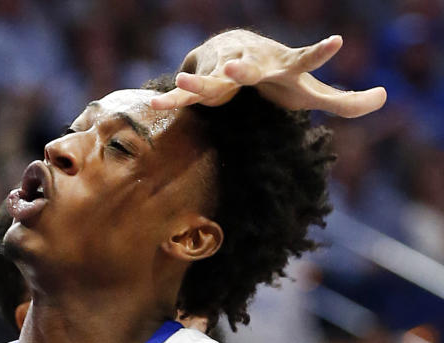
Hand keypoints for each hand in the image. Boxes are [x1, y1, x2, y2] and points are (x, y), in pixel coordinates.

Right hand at [150, 30, 385, 116]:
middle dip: (241, 68)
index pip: (304, 59)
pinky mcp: (203, 84)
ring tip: (182, 82)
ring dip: (196, 82)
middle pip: (247, 67)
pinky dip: (171, 100)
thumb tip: (384, 98)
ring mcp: (223, 72)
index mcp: (281, 66)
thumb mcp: (310, 91)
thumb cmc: (278, 75)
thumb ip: (345, 100)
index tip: (335, 42)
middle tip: (236, 70)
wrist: (236, 49)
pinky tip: (154, 105)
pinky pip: (185, 96)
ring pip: (209, 80)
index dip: (319, 53)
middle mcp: (251, 64)